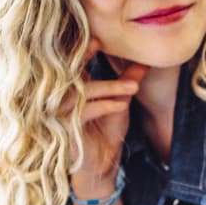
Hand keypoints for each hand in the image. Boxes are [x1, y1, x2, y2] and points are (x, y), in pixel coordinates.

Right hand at [65, 37, 149, 193]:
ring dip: (108, 87)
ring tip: (132, 88)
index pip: (70, 62)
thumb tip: (145, 61)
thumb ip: (129, 81)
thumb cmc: (107, 133)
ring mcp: (60, 113)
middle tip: (99, 45)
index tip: (98, 38)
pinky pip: (83, 111)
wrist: (102, 166)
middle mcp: (61, 97)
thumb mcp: (121, 102)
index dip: (79, 48)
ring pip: (80, 91)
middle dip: (82, 56)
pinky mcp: (65, 128)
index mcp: (72, 87)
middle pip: (67, 71)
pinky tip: (121, 105)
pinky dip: (104, 106)